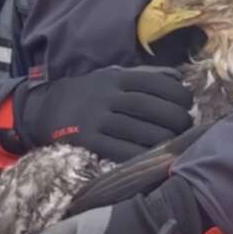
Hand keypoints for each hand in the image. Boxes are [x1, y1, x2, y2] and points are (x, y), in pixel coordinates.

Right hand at [14, 66, 192, 161]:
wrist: (43, 110)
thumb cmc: (87, 94)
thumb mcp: (111, 76)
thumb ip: (143, 76)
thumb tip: (179, 78)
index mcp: (116, 77)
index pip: (155, 83)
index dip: (178, 95)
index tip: (188, 104)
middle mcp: (106, 95)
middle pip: (151, 107)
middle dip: (176, 118)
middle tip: (186, 126)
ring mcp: (95, 119)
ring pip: (139, 130)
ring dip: (163, 139)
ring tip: (174, 142)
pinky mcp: (86, 140)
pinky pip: (120, 150)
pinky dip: (141, 155)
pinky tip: (153, 157)